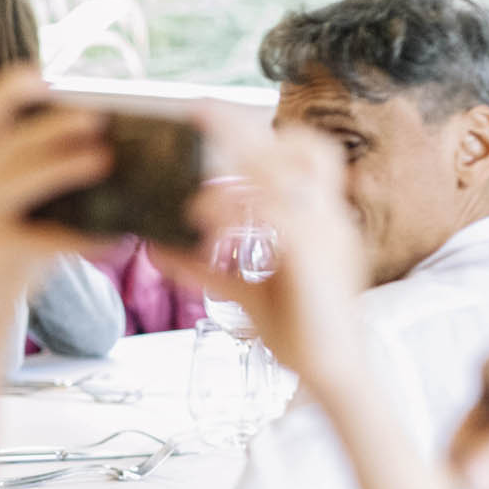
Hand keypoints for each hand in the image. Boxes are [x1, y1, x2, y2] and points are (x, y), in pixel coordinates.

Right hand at [0, 67, 112, 288]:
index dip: (13, 93)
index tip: (43, 77)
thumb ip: (42, 175)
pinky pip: (40, 241)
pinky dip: (80, 238)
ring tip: (103, 160)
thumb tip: (108, 150)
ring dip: (62, 168)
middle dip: (51, 129)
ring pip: (18, 184)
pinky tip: (114, 238)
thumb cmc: (12, 253)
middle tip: (96, 118)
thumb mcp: (18, 206)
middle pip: (9, 146)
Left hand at [154, 104, 363, 392]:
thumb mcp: (245, 293)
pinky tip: (207, 219)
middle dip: (246, 130)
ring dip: (240, 172)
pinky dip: (242, 211)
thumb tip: (156, 249)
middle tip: (197, 113)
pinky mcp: (318, 260)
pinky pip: (283, 217)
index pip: (303, 155)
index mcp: (320, 218)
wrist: (332, 376)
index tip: (213, 117)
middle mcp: (330, 218)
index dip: (265, 132)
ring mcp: (329, 236)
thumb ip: (205, 269)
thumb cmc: (298, 332)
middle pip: (299, 151)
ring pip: (291, 178)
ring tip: (193, 194)